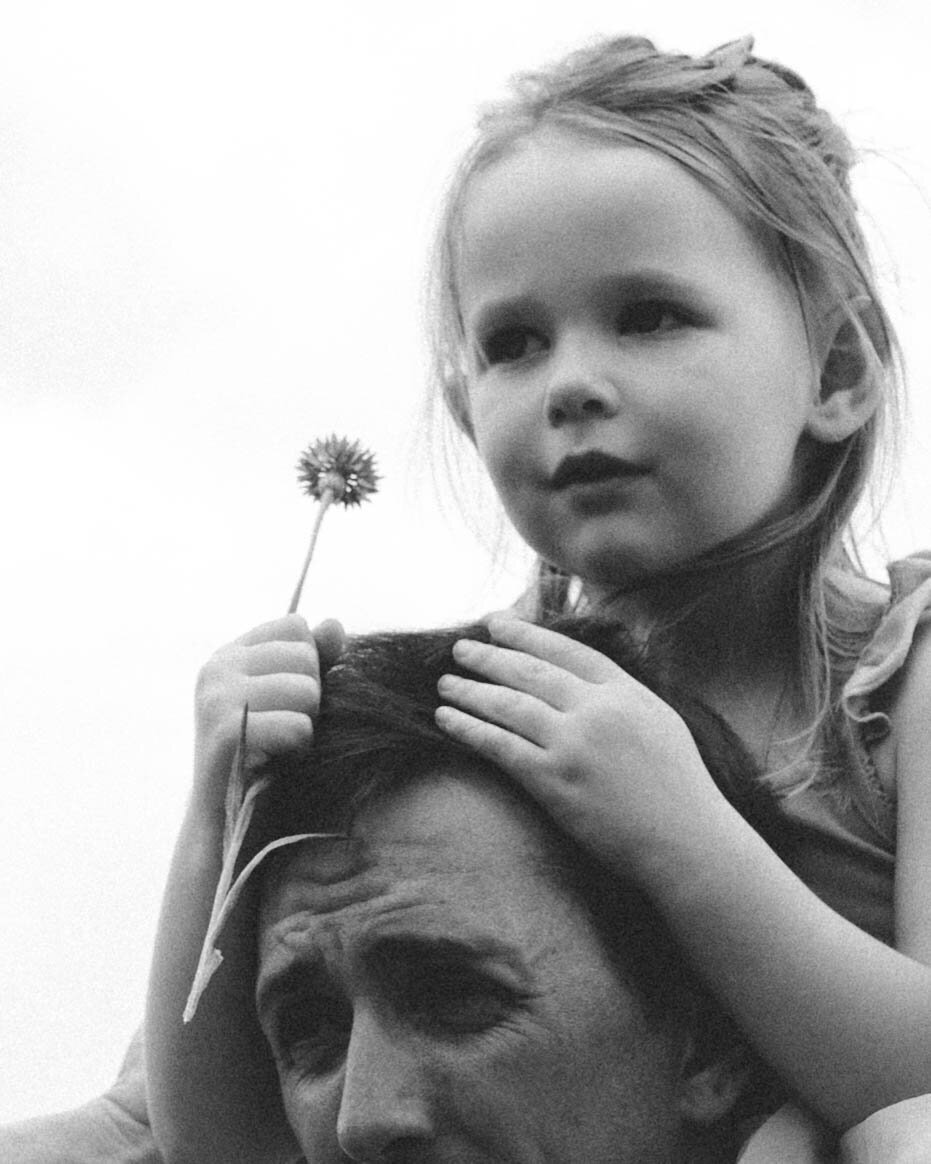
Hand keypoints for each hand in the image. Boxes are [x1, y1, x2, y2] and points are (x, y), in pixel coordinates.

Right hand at [193, 614, 344, 813]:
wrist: (229, 819)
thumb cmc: (267, 754)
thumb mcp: (292, 698)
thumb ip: (316, 658)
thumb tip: (335, 624)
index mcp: (231, 653)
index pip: (296, 627)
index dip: (310, 662)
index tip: (290, 698)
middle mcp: (217, 668)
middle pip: (306, 655)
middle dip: (311, 696)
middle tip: (285, 728)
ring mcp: (216, 698)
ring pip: (306, 690)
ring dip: (307, 723)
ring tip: (282, 744)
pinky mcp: (225, 732)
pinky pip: (297, 725)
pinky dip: (299, 747)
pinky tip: (277, 760)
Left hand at [435, 616, 727, 880]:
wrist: (688, 843)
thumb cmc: (679, 791)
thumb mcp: (660, 722)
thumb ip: (621, 696)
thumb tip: (582, 679)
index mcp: (625, 691)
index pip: (566, 650)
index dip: (526, 634)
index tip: (496, 622)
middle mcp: (597, 709)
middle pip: (530, 671)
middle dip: (490, 656)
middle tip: (460, 648)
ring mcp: (574, 743)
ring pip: (508, 704)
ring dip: (471, 689)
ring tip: (446, 682)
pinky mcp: (554, 780)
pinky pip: (499, 745)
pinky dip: (468, 727)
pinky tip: (446, 718)